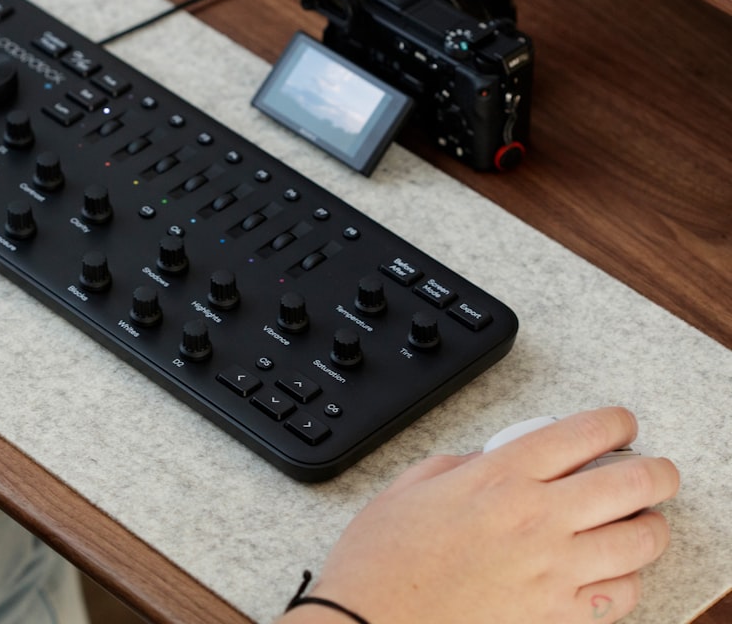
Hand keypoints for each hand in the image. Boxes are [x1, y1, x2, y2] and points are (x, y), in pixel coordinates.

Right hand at [279, 407, 678, 623]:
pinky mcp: (553, 615)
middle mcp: (535, 519)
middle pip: (631, 483)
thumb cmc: (382, 560)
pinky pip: (620, 595)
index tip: (622, 426)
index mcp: (499, 477)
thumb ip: (460, 465)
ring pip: (639, 541)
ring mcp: (551, 571)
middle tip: (655, 471)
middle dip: (656, 471)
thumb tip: (491, 460)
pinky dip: (628, 578)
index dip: (616, 422)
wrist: (369, 621)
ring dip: (650, 524)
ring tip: (641, 519)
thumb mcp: (411, 486)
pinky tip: (612, 569)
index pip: (583, 434)